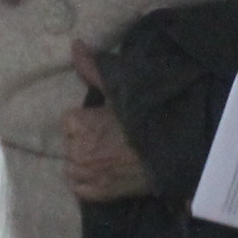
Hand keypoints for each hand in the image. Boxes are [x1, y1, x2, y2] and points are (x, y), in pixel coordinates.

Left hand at [62, 44, 151, 202]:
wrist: (168, 153)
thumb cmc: (144, 119)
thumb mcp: (119, 90)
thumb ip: (92, 69)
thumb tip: (75, 44)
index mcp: (78, 124)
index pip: (69, 123)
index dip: (86, 122)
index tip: (103, 123)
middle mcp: (76, 151)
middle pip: (71, 145)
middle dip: (85, 142)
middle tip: (109, 140)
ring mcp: (86, 175)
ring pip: (73, 167)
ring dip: (85, 163)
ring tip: (107, 158)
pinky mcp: (96, 194)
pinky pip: (80, 189)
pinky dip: (89, 183)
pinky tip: (105, 173)